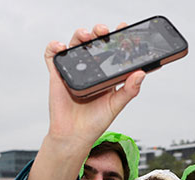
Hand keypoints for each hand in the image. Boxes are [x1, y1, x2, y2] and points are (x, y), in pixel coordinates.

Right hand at [45, 23, 145, 145]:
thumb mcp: (116, 105)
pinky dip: (54, 47)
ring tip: (87, 36)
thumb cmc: (95, 122)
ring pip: (75, 45)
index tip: (125, 29)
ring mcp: (74, 70)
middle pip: (94, 43)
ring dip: (80, 35)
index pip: (112, 50)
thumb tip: (141, 73)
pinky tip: (62, 47)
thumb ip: (129, 90)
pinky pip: (52, 56)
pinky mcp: (58, 75)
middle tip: (105, 32)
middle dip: (99, 32)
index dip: (118, 38)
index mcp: (106, 74)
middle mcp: (90, 69)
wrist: (74, 136)